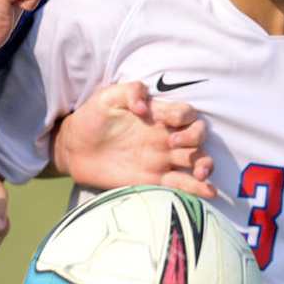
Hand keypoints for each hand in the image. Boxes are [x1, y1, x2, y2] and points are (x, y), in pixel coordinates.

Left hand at [53, 81, 216, 198]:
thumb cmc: (92, 118)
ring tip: (200, 172)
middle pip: (198, 135)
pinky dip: (199, 189)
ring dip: (204, 165)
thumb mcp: (107, 97)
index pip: (185, 112)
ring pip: (197, 160)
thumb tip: (144, 105)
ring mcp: (163, 160)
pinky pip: (183, 184)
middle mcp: (166, 137)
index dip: (180, 113)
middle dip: (194, 138)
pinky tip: (208, 192)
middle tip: (172, 142)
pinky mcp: (155, 180)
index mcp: (158, 115)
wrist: (75, 148)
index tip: (160, 118)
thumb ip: (128, 92)